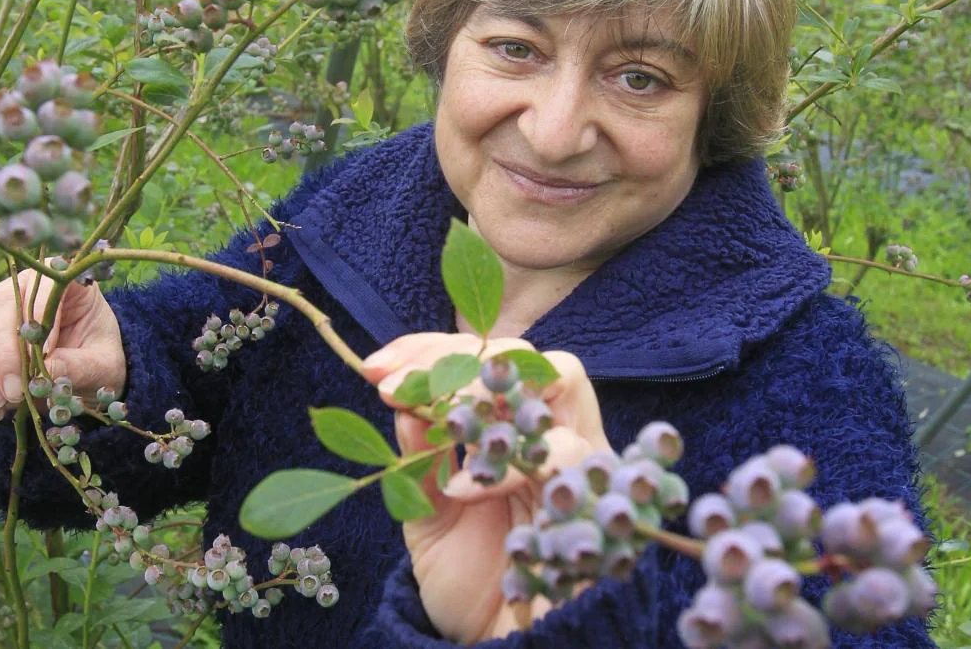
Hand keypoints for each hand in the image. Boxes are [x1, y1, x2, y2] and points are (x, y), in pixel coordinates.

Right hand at [0, 269, 124, 420]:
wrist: (85, 377)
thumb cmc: (99, 362)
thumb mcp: (103, 366)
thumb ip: (79, 365)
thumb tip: (43, 370)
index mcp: (62, 282)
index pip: (39, 288)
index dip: (36, 320)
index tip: (45, 355)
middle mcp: (22, 287)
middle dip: (1, 352)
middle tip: (13, 392)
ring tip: (0, 403)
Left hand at [362, 333, 612, 643]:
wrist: (498, 643)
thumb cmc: (467, 577)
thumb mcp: (426, 516)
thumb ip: (418, 461)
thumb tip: (401, 400)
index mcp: (500, 424)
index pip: (475, 356)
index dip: (426, 351)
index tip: (373, 369)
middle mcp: (543, 428)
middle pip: (521, 351)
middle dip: (454, 359)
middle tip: (398, 389)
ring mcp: (576, 454)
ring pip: (561, 377)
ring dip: (489, 392)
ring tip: (439, 428)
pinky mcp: (597, 488)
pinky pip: (570, 450)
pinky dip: (512, 462)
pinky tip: (467, 488)